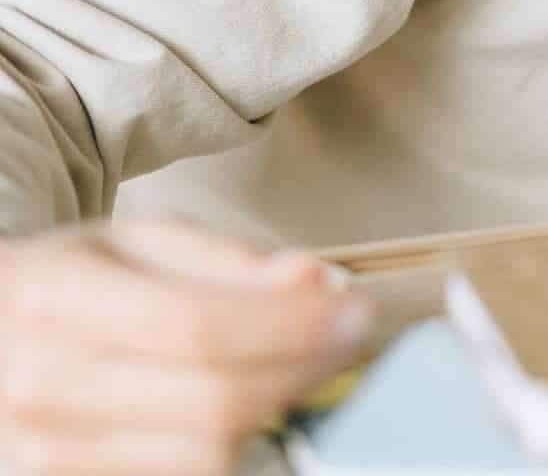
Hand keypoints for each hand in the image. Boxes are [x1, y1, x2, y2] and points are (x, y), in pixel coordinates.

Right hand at [0, 218, 370, 474]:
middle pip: (212, 401)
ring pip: (204, 455)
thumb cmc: (62, 286)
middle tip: (350, 337)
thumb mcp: (134, 243)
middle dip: (304, 369)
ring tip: (294, 365)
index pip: (198, 327)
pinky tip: (242, 402)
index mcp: (56, 300)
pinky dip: (229, 443)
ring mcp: (45, 453)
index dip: (292, 326)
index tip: (354, 311)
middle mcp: (43, 384)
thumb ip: (229, 261)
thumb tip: (316, 282)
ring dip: (273, 409)